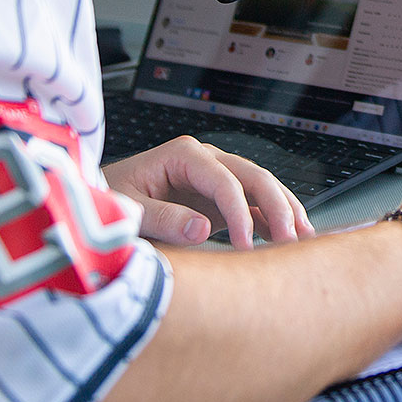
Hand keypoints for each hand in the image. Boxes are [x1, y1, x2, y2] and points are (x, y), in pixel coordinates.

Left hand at [102, 137, 313, 249]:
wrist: (98, 206)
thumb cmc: (108, 200)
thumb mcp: (127, 210)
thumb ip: (163, 218)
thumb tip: (202, 228)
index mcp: (183, 155)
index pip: (225, 180)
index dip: (239, 212)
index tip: (245, 245)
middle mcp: (205, 162)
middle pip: (254, 176)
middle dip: (278, 206)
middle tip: (291, 240)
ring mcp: (215, 179)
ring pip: (261, 188)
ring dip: (284, 211)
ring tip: (304, 238)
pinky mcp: (218, 200)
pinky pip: (253, 206)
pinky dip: (272, 221)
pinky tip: (286, 239)